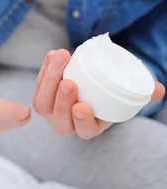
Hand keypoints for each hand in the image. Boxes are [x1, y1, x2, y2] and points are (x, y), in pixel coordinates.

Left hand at [33, 49, 165, 139]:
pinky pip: (37, 87)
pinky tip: (53, 54)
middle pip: (58, 120)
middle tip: (69, 82)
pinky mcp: (42, 96)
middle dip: (62, 102)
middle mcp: (67, 124)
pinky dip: (45, 70)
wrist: (93, 83)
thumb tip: (158, 90)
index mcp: (89, 127)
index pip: (84, 130)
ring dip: (50, 80)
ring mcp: (51, 112)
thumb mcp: (126, 95)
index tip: (82, 106)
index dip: (82, 121)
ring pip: (43, 103)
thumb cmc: (111, 93)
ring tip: (61, 58)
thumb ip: (140, 93)